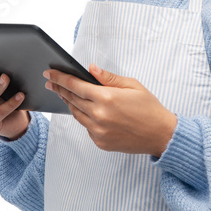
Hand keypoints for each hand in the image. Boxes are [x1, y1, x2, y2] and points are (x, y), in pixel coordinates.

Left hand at [44, 64, 176, 156]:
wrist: (161, 134)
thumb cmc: (149, 108)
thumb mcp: (132, 85)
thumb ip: (108, 77)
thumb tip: (90, 69)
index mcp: (106, 98)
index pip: (75, 85)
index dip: (60, 78)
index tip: (49, 73)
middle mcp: (99, 115)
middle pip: (72, 99)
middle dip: (59, 89)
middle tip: (50, 82)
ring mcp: (99, 131)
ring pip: (76, 114)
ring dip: (69, 103)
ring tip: (64, 94)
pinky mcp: (100, 142)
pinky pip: (86, 127)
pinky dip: (84, 117)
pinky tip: (85, 110)